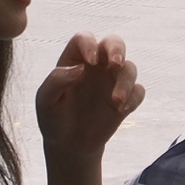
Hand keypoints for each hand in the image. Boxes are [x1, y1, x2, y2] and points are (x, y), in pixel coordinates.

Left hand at [34, 33, 141, 164]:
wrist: (69, 145)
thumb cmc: (54, 117)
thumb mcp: (46, 100)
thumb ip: (57, 81)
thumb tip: (80, 68)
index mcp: (75, 59)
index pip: (84, 39)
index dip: (89, 44)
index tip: (90, 61)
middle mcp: (97, 65)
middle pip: (114, 43)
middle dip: (118, 49)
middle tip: (116, 63)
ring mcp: (113, 81)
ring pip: (129, 68)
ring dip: (126, 81)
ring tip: (117, 100)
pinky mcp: (126, 99)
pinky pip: (138, 91)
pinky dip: (134, 97)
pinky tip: (122, 110)